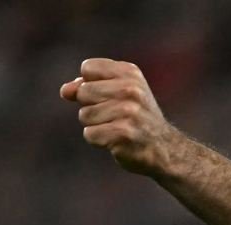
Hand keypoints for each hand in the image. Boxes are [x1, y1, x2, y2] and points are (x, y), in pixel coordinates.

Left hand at [60, 58, 182, 176]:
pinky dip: (99, 141)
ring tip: (118, 128)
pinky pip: (90, 135)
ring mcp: (129, 112)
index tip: (108, 96)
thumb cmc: (137, 119)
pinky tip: (118, 141)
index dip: (90, 84)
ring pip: (84, 115)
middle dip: (92, 107)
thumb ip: (87, 86)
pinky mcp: (123, 133)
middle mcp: (131, 89)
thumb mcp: (117, 94)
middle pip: (83, 92)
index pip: (87, 68)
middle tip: (116, 116)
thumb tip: (65, 91)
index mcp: (130, 73)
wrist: (165, 149)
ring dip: (96, 126)